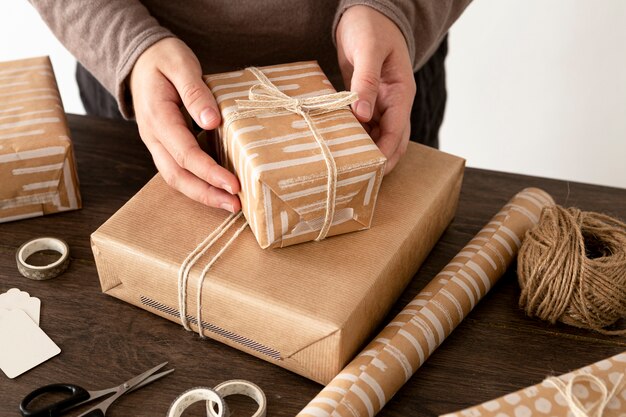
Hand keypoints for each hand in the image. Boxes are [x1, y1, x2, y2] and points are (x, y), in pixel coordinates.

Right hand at [129, 38, 240, 211]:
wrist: (140, 59)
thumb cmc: (163, 59)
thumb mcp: (180, 64)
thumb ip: (195, 92)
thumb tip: (212, 121)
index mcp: (157, 117)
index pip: (185, 153)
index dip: (210, 172)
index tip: (234, 184)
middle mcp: (153, 136)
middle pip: (177, 176)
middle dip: (207, 193)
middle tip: (235, 204)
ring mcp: (157, 144)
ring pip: (176, 178)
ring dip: (203, 194)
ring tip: (231, 204)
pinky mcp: (165, 146)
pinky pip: (180, 170)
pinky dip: (199, 183)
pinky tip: (220, 188)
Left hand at [336, 5, 415, 173]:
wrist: (365, 13)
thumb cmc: (371, 26)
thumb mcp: (369, 50)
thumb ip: (366, 81)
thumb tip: (363, 115)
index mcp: (401, 93)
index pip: (397, 132)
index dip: (386, 153)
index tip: (371, 170)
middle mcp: (392, 104)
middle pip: (390, 142)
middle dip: (378, 162)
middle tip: (356, 180)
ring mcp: (379, 105)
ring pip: (375, 137)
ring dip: (363, 152)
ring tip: (345, 170)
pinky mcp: (364, 103)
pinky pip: (361, 127)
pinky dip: (352, 138)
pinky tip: (336, 148)